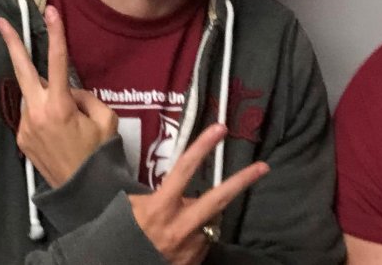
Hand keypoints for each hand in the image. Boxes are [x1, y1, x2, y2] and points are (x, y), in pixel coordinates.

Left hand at [0, 5, 118, 187]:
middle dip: (11, 43)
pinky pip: (32, 115)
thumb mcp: (106, 120)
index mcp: (59, 106)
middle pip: (21, 70)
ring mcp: (25, 127)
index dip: (54, 34)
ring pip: (31, 96)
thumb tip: (68, 89)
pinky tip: (58, 130)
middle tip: (0, 21)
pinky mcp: (21, 139)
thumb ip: (86, 97)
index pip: (57, 62)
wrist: (83, 194)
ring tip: (65, 116)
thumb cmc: (100, 156)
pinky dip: (43, 113)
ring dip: (42, 93)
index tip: (49, 11)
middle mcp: (37, 113)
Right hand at [127, 124, 268, 264]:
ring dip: (200, 217)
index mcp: (161, 207)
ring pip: (210, 222)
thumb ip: (154, 197)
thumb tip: (174, 194)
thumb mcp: (129, 208)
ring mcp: (191, 245)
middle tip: (263, 167)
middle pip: (218, 198)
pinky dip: (194, 236)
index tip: (218, 130)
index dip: (202, 147)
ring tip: (178, 223)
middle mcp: (181, 225)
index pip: (184, 169)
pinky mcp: (195, 260)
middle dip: (242, 181)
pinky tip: (176, 240)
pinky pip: (202, 241)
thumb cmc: (119, 235)